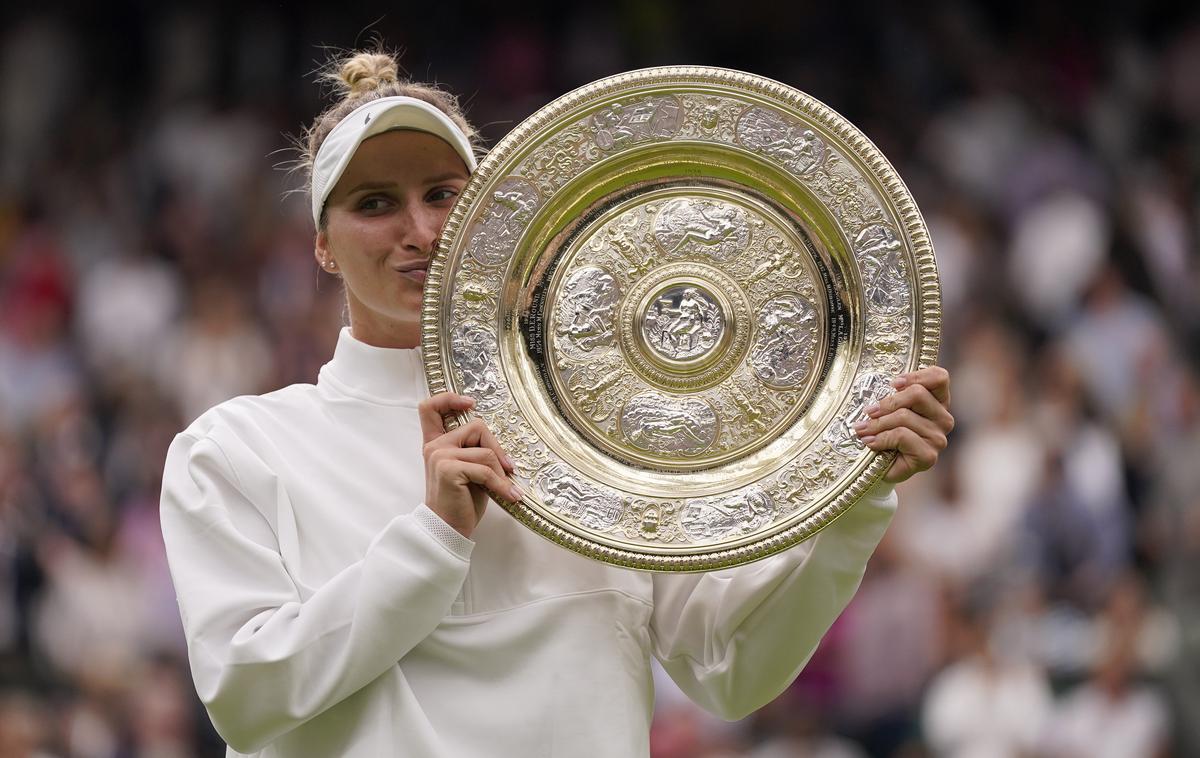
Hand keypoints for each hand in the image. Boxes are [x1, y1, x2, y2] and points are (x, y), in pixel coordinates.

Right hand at [418, 393, 519, 538]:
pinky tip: (509, 495)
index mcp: (435, 443)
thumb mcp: (468, 470)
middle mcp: (435, 446)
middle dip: (497, 448)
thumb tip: (500, 444)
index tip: (470, 403)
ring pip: (485, 451)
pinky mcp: (449, 469)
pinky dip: (501, 484)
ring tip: (507, 487)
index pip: (430, 408)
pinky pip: (486, 469)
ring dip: (501, 471)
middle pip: (476, 427)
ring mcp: (440, 456)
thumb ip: (474, 450)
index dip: (450, 398)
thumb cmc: (461, 501)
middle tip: (508, 468)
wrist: (448, 529)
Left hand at [854, 366, 953, 483]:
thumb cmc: (885, 434)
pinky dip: (881, 438)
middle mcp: (943, 419)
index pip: (939, 378)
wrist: (880, 467)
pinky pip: (901, 436)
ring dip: (877, 423)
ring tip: (863, 430)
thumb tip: (879, 389)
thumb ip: (893, 396)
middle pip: (917, 394)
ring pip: (904, 416)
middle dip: (887, 403)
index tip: (893, 384)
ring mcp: (938, 438)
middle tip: (868, 412)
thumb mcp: (889, 409)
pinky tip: (870, 442)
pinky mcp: (929, 456)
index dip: (916, 376)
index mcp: (938, 402)